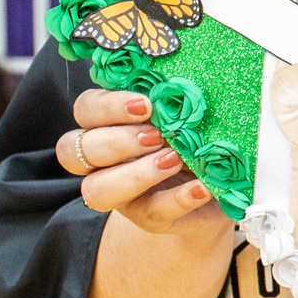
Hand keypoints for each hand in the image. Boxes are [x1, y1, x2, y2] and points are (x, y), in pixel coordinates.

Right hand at [56, 89, 227, 236]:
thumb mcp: (188, 113)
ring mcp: (121, 193)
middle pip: (74, 150)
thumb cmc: (198, 136)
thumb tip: (181, 80)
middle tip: (156, 135)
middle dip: (115, 141)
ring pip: (97, 189)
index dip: (107, 106)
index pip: (85, 110)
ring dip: (134, 174)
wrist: (222, 185)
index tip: (146, 104)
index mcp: (108, 124)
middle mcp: (103, 161)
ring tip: (175, 159)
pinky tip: (202, 187)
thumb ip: (175, 99)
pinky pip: (152, 212)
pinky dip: (178, 198)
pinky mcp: (149, 218)